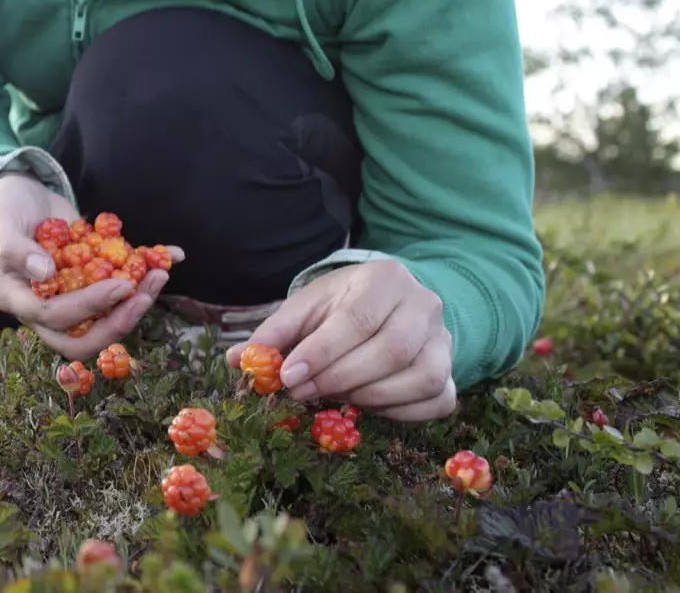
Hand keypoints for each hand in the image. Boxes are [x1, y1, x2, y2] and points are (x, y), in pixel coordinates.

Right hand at [0, 174, 179, 361]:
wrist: (19, 194)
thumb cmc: (3, 210)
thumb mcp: (1, 223)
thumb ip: (15, 248)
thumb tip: (45, 273)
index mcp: (18, 298)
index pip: (54, 317)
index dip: (89, 307)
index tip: (119, 285)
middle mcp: (46, 307)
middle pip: (83, 338)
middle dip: (118, 323)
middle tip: (143, 297)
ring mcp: (71, 297)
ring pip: (106, 319)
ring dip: (137, 303)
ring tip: (160, 274)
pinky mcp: (92, 281)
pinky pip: (122, 288)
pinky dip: (147, 271)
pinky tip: (171, 254)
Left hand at [223, 259, 455, 420]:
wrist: (387, 302)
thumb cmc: (340, 305)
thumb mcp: (305, 307)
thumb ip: (273, 333)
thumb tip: (237, 361)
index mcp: (385, 279)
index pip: (358, 318)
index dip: (322, 352)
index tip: (288, 376)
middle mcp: (424, 306)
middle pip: (391, 350)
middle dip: (340, 378)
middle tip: (301, 392)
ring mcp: (445, 341)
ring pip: (420, 378)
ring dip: (369, 397)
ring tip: (331, 396)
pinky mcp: (452, 372)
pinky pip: (437, 400)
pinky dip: (400, 412)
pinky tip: (365, 406)